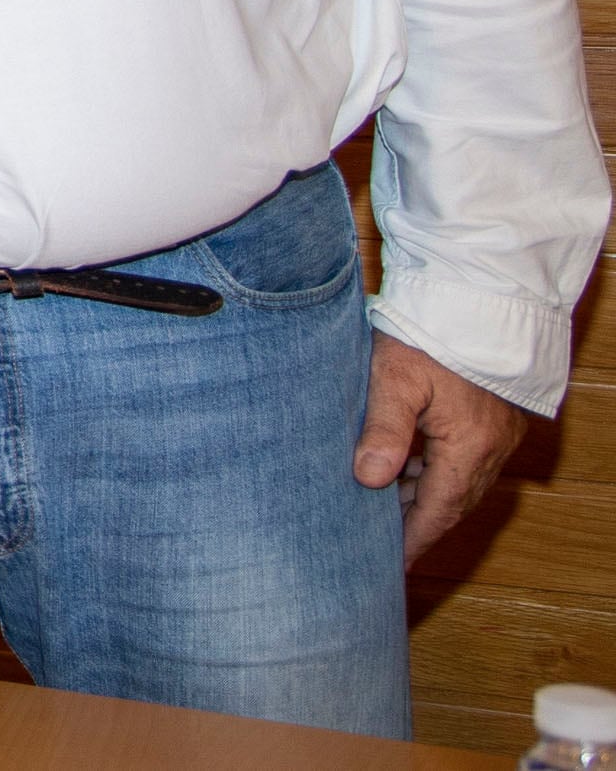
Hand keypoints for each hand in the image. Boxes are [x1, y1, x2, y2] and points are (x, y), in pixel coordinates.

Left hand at [355, 330, 526, 564]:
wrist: (479, 297)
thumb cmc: (433, 334)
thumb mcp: (396, 378)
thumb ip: (384, 430)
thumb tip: (367, 480)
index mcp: (469, 448)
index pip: (438, 512)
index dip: (413, 541)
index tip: (390, 567)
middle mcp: (491, 447)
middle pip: (451, 501)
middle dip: (418, 523)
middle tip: (380, 544)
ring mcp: (497, 431)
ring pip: (459, 479)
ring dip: (425, 495)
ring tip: (383, 508)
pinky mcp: (493, 414)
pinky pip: (466, 458)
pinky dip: (436, 469)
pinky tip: (406, 465)